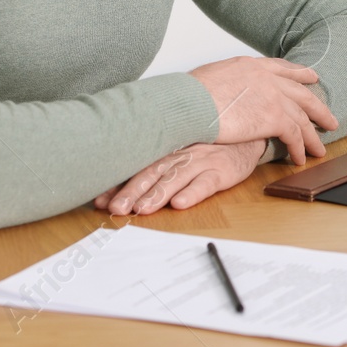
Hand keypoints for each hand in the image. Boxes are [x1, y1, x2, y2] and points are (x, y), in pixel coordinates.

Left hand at [96, 141, 264, 216]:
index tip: (101, 200)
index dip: (120, 184)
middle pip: (153, 173)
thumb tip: (113, 194)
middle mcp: (180, 154)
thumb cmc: (205, 149)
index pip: (139, 168)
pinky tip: (181, 203)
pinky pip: (206, 182)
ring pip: (176, 177)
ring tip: (143, 209)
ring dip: (158, 194)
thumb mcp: (178, 154)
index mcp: (167, 151)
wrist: (245, 137)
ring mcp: (201, 161)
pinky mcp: (221, 170)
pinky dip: (193, 192)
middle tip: (116, 208)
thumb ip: (151, 172)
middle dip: (133, 191)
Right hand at [189, 55, 337, 163]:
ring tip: (320, 149)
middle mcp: (268, 78)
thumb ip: (227, 82)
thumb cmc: (188, 93)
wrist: (190, 101)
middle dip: (318, 107)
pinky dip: (299, 148)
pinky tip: (301, 159)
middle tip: (329, 118)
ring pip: (303, 117)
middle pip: (302, 93)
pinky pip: (295, 135)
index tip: (311, 77)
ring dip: (313, 136)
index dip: (299, 74)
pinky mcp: (274, 118)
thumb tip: (222, 91)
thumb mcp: (212, 75)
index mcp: (252, 66)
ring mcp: (274, 96)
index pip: (282, 68)